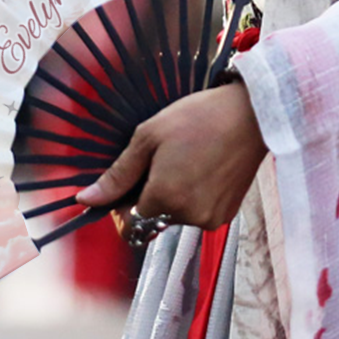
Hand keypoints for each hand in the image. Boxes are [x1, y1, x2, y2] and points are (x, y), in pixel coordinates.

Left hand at [75, 80, 266, 231]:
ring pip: (174, 217)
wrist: (252, 115)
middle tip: (160, 160)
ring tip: (185, 159)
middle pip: (151, 219)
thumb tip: (86, 199)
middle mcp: (188, 217)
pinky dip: (192, 197)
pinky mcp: (226, 215)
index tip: (129, 182)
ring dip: (171, 196)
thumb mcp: (149, 136)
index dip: (121, 205)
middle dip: (148, 196)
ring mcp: (210, 219)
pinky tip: (202, 168)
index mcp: (165, 198)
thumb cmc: (198, 118)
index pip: (128, 223)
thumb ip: (118, 174)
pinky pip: (196, 213)